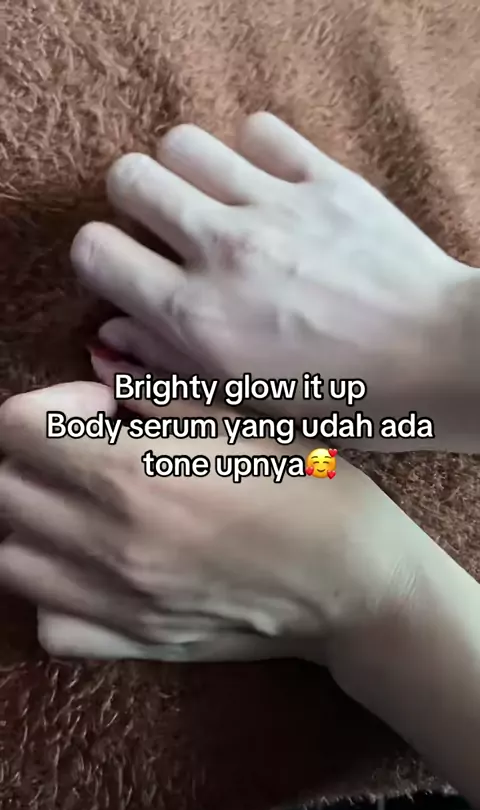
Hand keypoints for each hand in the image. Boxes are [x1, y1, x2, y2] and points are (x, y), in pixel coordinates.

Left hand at [0, 382, 421, 661]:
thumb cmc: (313, 490)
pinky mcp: (134, 643)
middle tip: (87, 449)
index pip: (17, 428)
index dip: (47, 403)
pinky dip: (52, 592)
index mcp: (136, 474)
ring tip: (84, 504)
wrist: (355, 586)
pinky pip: (49, 624)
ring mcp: (116, 601)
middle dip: (32, 455)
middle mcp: (109, 541)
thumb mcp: (244, 422)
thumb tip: (105, 369)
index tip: (98, 407)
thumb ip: (162, 395)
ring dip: (32, 520)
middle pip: (4, 489)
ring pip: (10, 558)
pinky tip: (93, 568)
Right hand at [71, 112, 478, 450]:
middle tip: (167, 229)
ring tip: (215, 201)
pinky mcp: (325, 179)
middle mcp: (223, 252)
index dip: (102, 259)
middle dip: (135, 202)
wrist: (441, 360)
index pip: (95, 251)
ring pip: (183, 142)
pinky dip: (252, 153)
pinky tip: (270, 187)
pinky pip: (259, 130)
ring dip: (186, 170)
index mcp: (197, 318)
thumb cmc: (347, 401)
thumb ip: (169, 369)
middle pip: (128, 177)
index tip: (127, 270)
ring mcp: (276, 207)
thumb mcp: (247, 406)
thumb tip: (112, 332)